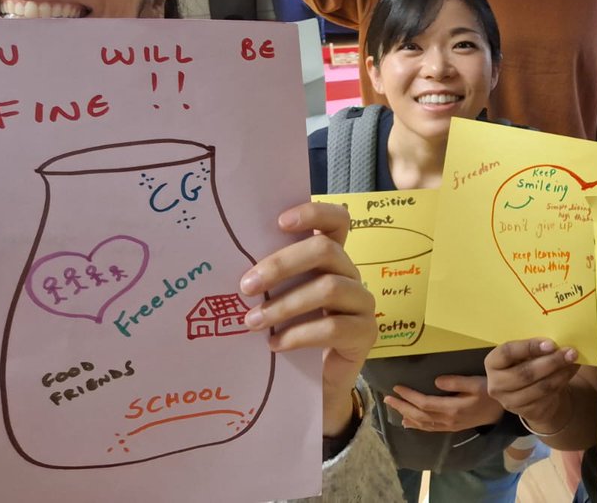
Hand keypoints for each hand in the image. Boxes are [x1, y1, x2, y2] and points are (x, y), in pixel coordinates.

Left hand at [239, 201, 375, 435]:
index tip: (279, 222)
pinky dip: (298, 335)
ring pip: (329, 288)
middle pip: (326, 250)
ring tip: (253, 322)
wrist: (315, 382)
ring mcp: (362, 302)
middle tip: (246, 286)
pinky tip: (275, 345)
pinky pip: (333, 328)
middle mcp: (351, 273)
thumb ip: (272, 278)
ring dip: (285, 304)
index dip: (314, 213)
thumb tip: (231, 260)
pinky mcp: (365, 332)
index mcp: (331, 257)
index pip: (337, 220)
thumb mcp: (280, 298)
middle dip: (282, 264)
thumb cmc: (292, 331)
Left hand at [385, 375, 504, 432]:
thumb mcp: (475, 383)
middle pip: (419, 415)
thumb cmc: (489, 393)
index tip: (397, 387)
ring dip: (406, 416)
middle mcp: (448, 420)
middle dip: (402, 406)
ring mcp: (449, 426)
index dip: (409, 396)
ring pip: (423, 423)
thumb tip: (436, 381)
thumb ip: (456, 382)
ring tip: (393, 409)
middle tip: (387, 399)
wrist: (501, 412)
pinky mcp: (452, 427)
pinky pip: (430, 428)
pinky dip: (417, 426)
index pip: (424, 403)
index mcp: (452, 408)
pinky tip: (409, 423)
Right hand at [484, 338, 579, 432]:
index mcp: (492, 363)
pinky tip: (570, 371)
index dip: (529, 347)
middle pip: (524, 373)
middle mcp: (496, 384)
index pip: (507, 352)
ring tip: (573, 361)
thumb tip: (559, 340)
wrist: (530, 394)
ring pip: (539, 387)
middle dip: (550, 362)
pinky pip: (547, 397)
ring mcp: (510, 402)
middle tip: (570, 352)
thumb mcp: (524, 354)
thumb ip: (535, 347)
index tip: (551, 343)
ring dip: (560, 373)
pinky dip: (562, 382)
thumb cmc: (525, 364)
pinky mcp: (526, 413)